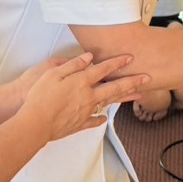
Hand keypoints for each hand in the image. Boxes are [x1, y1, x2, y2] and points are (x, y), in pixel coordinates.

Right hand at [17, 53, 150, 143]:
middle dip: (132, 81)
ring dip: (124, 98)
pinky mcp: (79, 124)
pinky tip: (104, 118)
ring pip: (109, 103)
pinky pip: (93, 121)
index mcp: (81, 82)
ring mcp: (85, 111)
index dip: (117, 62)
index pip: (104, 69)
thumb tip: (89, 57)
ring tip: (138, 95)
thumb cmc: (39, 96)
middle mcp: (88, 96)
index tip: (130, 58)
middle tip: (147, 78)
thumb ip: (73, 65)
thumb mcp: (53, 73)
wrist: (35, 123)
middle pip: (115, 87)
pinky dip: (100, 119)